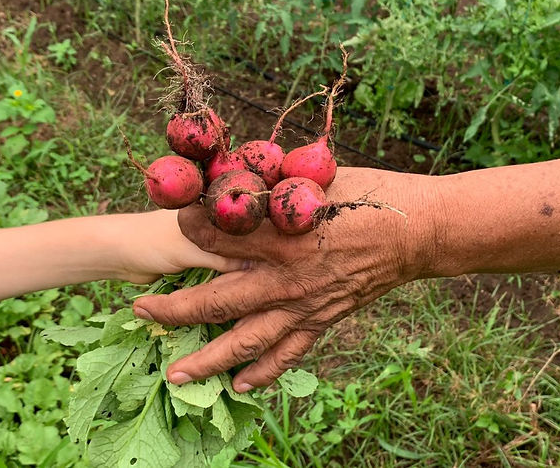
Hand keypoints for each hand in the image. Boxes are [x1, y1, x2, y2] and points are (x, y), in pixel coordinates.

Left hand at [132, 168, 437, 391]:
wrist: (419, 230)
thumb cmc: (371, 194)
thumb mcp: (317, 177)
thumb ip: (272, 184)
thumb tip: (234, 173)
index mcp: (282, 233)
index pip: (217, 236)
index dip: (187, 228)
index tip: (170, 225)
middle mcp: (286, 276)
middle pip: (217, 301)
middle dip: (174, 311)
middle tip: (140, 314)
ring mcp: (305, 305)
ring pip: (245, 340)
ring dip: (207, 360)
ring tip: (174, 374)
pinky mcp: (323, 320)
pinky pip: (288, 354)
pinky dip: (264, 372)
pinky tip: (239, 386)